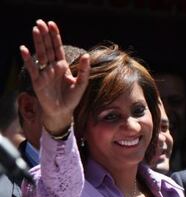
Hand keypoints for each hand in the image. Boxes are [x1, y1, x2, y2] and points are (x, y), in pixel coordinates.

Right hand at [19, 20, 89, 134]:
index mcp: (62, 66)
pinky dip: (28, 59)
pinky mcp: (38, 81)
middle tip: (40, 22)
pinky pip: (33, 68)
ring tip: (35, 29)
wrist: (62, 112)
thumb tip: (87, 56)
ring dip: (38, 42)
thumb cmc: (72, 99)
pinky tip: (24, 49)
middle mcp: (52, 67)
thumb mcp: (81, 85)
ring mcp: (44, 73)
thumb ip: (84, 71)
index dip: (55, 37)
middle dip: (44, 35)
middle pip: (48, 48)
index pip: (57, 48)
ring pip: (40, 55)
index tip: (52, 24)